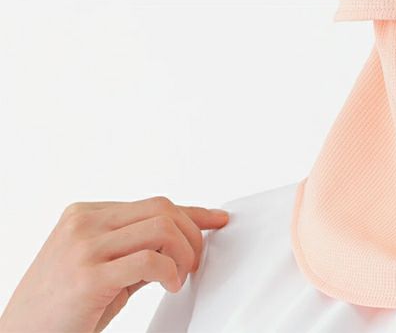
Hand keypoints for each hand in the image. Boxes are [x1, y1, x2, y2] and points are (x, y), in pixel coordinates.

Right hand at [0, 196, 229, 332]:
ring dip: (184, 253)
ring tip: (180, 276)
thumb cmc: (60, 309)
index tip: (218, 219)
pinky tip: (170, 284)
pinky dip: (171, 271)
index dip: (192, 212)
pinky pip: (150, 260)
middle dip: (192, 233)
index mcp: (85, 214)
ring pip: (161, 228)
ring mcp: (84, 246)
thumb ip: (135, 249)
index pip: (154, 204)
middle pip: (162, 209)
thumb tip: (183, 240)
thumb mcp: (101, 267)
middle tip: (195, 262)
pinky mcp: (89, 276)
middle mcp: (84, 222)